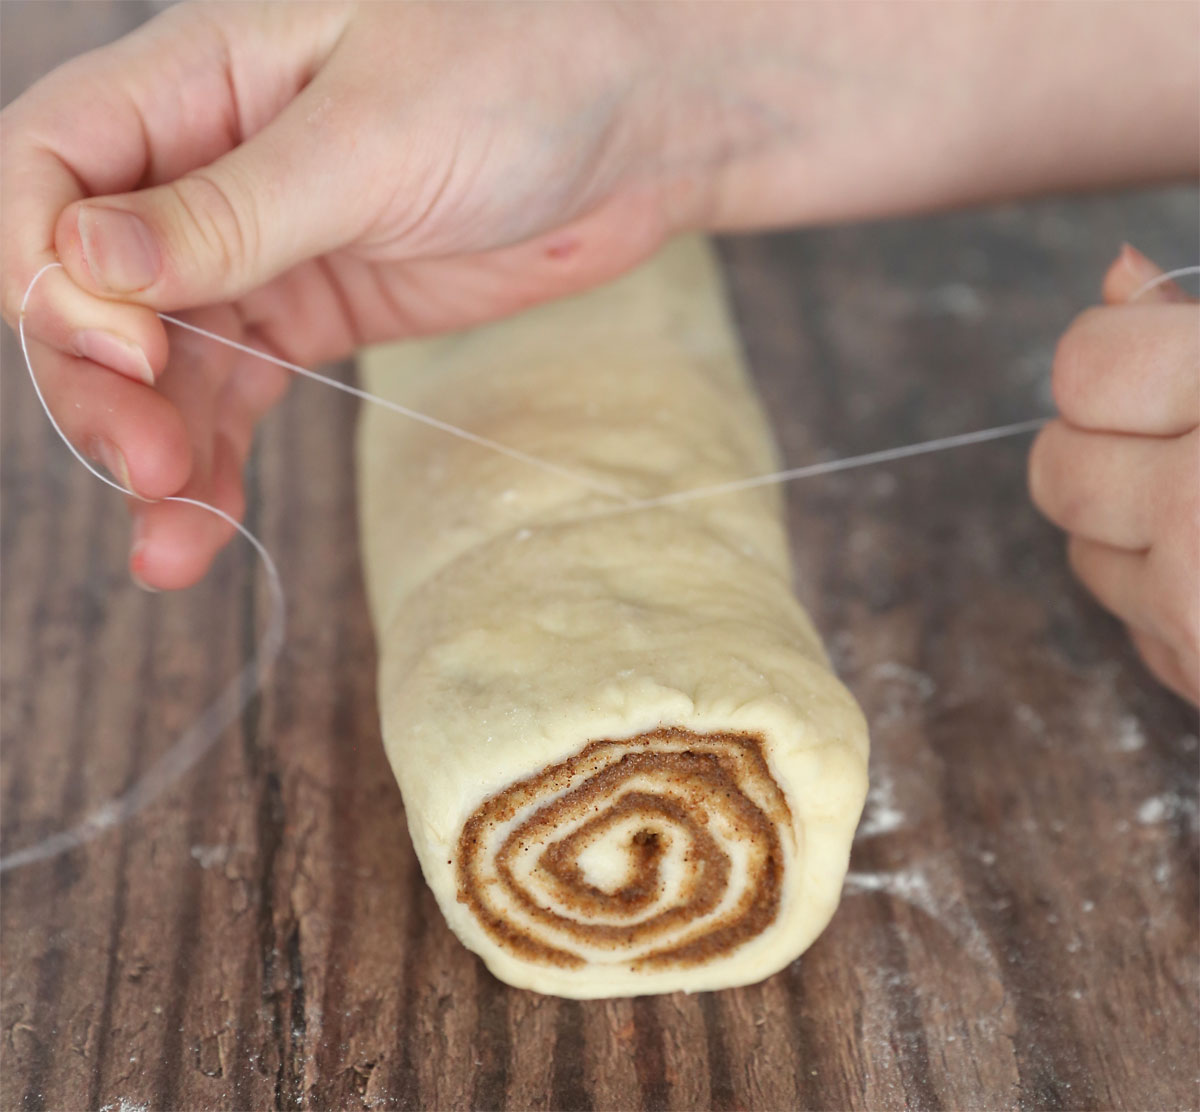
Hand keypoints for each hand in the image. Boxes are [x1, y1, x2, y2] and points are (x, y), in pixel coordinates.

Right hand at [2, 2, 668, 587]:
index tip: (124, 348)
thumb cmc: (525, 70)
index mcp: (196, 79)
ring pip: (162, 361)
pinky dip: (218, 456)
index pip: (46, 165)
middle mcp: (206, 164)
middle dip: (101, 387)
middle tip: (146, 469)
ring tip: (172, 547)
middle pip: (90, 288)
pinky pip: (237, 391)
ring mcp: (260, 248)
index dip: (46, 268)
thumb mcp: (374, 137)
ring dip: (156, 452)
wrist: (642, 122)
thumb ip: (233, 208)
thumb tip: (83, 263)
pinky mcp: (315, 311)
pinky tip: (207, 522)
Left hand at [1030, 246, 1198, 702]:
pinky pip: (1137, 626)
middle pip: (1056, 468)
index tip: (1165, 359)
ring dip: (1135, 530)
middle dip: (1107, 447)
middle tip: (1195, 440)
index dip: (1118, 356)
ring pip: (1085, 556)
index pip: (1087, 366)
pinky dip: (1172, 600)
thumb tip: (1113, 270)